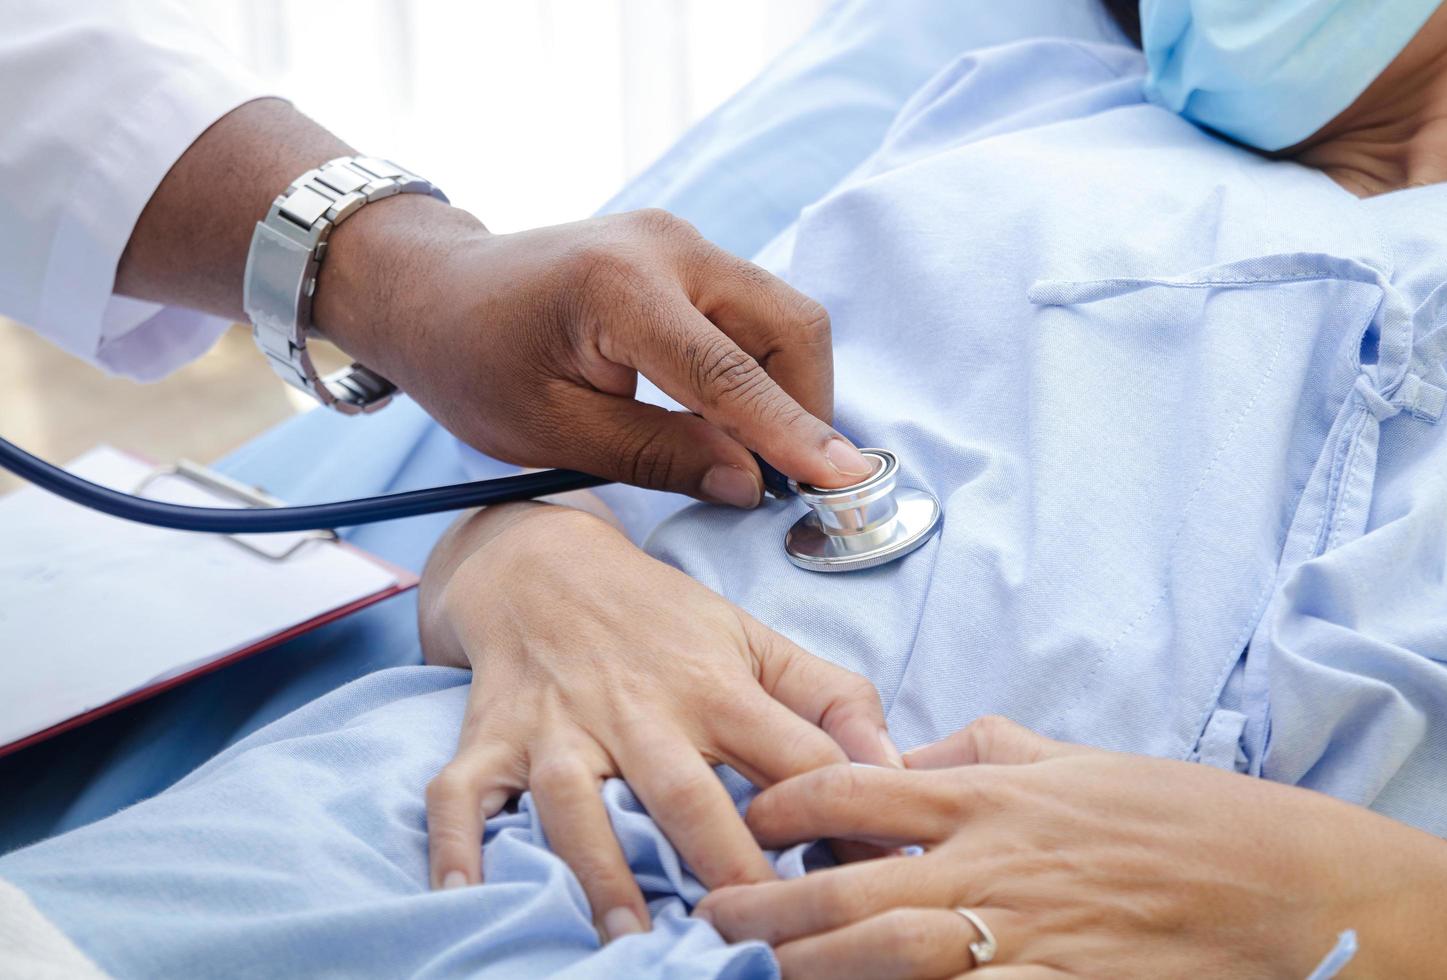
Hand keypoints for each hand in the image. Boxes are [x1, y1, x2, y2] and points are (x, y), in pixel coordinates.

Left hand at [315, 197, 872, 504]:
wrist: (433, 292)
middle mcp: (668, 246)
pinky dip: (764, 366)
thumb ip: (657, 455)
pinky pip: (755, 309)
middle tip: (794, 482)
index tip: (846, 480)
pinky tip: (739, 417)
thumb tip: (750, 484)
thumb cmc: (472, 365)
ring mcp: (681, 240)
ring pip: (783, 315)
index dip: (793, 433)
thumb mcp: (551, 432)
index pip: (731, 373)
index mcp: (621, 289)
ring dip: (790, 388)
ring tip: (764, 456)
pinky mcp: (685, 252)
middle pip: (789, 324)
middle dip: (806, 407)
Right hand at [419, 504, 902, 940]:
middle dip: (722, 864)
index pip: (788, 755)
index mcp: (715, 684)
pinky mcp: (489, 735)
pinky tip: (462, 895)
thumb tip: (899, 769)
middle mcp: (637, 707)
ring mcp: (556, 724)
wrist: (543, 563)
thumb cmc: (662, 618)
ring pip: (575, 801)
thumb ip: (832, 699)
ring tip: (630, 944)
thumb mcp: (755, 639)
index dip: (833, 817)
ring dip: (599, 871)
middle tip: (755, 938)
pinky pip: (462, 793)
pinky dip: (456, 843)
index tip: (868, 884)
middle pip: (683, 790)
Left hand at [696, 717, 1446, 978]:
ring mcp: (1021, 932)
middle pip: (850, 883)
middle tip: (710, 917)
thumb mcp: (1078, 758)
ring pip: (888, 952)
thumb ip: (988, 749)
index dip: (787, 802)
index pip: (857, 787)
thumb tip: (917, 750)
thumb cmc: (1184, 815)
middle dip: (768, 903)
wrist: (1290, 887)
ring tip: (755, 973)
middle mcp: (991, 861)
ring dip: (814, 966)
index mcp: (990, 795)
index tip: (746, 818)